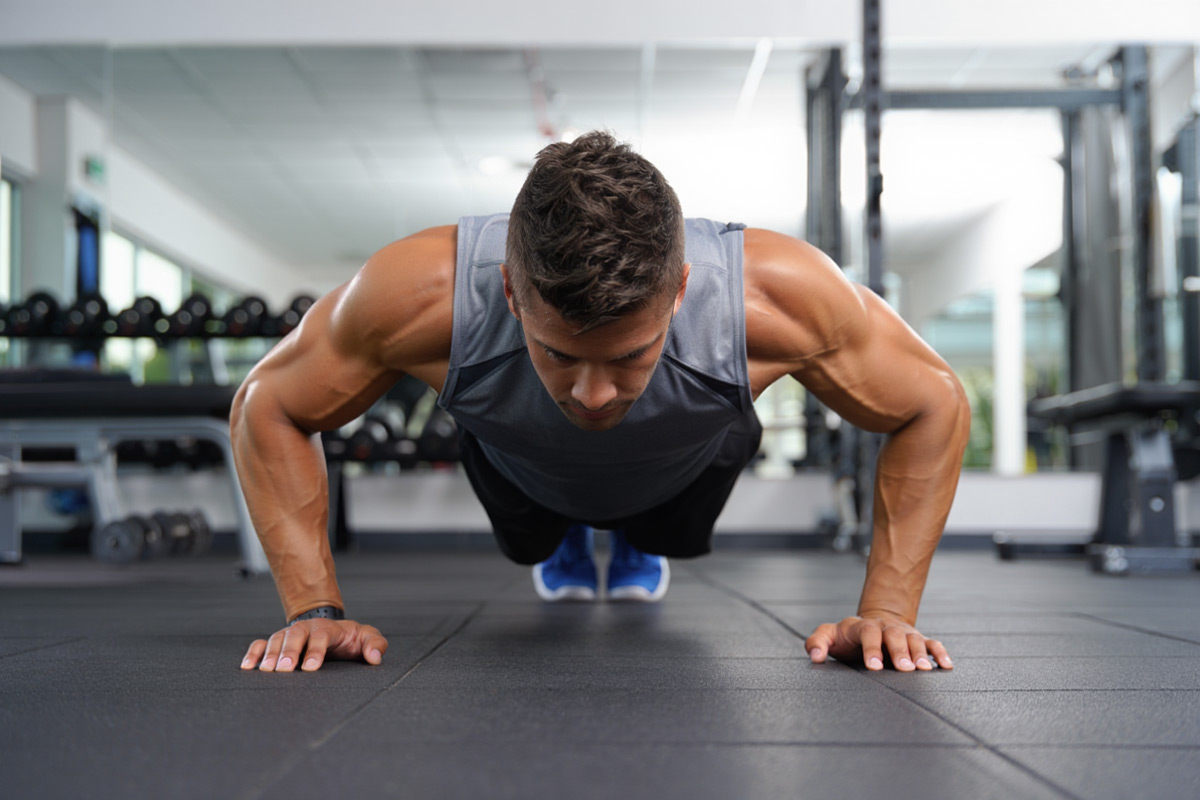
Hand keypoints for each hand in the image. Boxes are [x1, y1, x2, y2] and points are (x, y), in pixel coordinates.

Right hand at [241, 619, 388, 671]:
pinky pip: (262, 645)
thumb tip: (375, 657)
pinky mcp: (279, 643)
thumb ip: (376, 645)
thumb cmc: (352, 639)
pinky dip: (254, 653)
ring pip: (277, 639)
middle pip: (295, 636)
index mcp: (328, 628)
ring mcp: (290, 635)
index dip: (315, 651)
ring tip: (266, 671)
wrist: (337, 632)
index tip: (310, 668)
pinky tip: (248, 667)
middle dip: (288, 651)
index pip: (320, 636)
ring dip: (270, 654)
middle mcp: (306, 629)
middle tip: (283, 668)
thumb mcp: (368, 638)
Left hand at [805, 615, 952, 671]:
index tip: (873, 667)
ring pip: (915, 639)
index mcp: (863, 626)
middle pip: (895, 635)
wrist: (870, 624)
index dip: (871, 649)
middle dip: (900, 652)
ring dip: (920, 654)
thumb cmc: (847, 636)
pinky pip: (932, 644)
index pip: (868, 633)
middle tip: (905, 668)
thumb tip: (815, 656)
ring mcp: (903, 633)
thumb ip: (816, 643)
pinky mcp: (917, 640)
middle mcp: (886, 628)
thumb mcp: (828, 635)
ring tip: (924, 669)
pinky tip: (946, 666)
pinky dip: (940, 654)